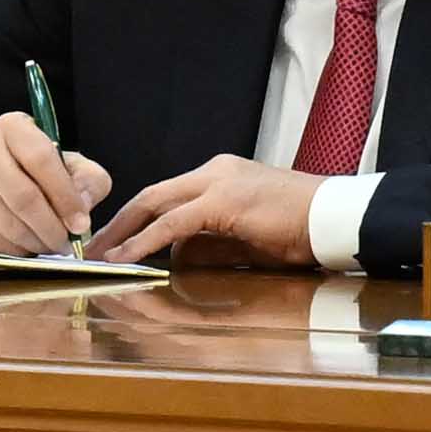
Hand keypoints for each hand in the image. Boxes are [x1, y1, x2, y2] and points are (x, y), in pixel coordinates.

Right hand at [0, 114, 109, 251]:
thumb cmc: (33, 172)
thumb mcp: (68, 165)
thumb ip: (88, 180)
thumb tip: (83, 204)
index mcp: (13, 127)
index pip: (41, 159)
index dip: (65, 196)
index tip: (81, 223)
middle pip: (23, 197)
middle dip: (52, 228)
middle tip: (68, 243)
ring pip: (9, 224)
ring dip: (37, 242)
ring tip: (51, 244)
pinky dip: (18, 250)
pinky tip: (28, 243)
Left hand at [87, 154, 331, 269]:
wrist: (338, 218)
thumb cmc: (302, 230)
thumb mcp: (246, 238)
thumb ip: (211, 243)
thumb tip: (177, 257)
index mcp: (220, 176)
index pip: (165, 195)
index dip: (134, 218)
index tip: (112, 239)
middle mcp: (214, 172)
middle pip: (151, 195)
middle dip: (118, 223)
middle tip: (92, 247)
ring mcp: (218, 182)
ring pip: (156, 205)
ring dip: (124, 233)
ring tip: (101, 257)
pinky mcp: (224, 202)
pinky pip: (173, 225)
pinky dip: (146, 242)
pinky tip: (127, 258)